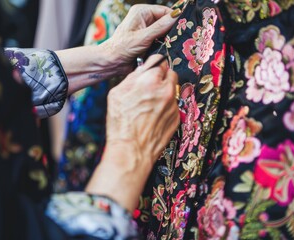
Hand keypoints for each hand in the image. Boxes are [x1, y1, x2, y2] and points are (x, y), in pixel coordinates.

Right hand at [86, 55, 178, 211]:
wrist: (132, 149)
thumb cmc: (122, 124)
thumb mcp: (117, 94)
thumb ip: (133, 78)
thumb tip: (142, 69)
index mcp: (151, 81)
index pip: (159, 61)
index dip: (153, 64)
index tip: (151, 68)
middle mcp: (166, 91)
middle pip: (170, 73)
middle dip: (161, 76)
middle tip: (151, 85)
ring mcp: (173, 105)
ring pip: (172, 89)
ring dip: (164, 91)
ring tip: (150, 103)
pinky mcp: (177, 117)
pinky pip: (173, 105)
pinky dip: (166, 105)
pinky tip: (154, 114)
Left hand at [104, 4, 180, 73]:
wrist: (112, 62)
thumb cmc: (122, 47)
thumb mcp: (143, 37)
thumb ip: (161, 27)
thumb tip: (176, 16)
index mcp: (142, 12)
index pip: (165, 11)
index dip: (175, 19)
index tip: (185, 27)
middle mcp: (144, 19)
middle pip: (166, 22)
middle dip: (172, 30)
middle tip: (182, 39)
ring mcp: (146, 30)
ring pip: (164, 32)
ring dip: (168, 39)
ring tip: (175, 46)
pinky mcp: (147, 41)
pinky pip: (160, 41)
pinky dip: (164, 45)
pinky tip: (168, 50)